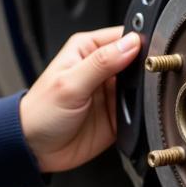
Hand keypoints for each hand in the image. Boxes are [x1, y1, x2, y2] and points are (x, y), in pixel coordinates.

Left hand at [19, 27, 141, 173]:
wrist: (35, 149)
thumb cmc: (40, 112)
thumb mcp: (70, 84)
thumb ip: (102, 63)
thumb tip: (131, 44)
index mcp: (88, 49)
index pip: (124, 37)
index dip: (140, 43)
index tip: (150, 54)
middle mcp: (102, 68)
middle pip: (137, 61)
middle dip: (146, 69)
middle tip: (148, 79)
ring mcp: (111, 92)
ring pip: (141, 86)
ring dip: (144, 93)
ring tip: (138, 99)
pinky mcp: (117, 114)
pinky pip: (139, 110)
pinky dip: (141, 113)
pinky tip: (136, 115)